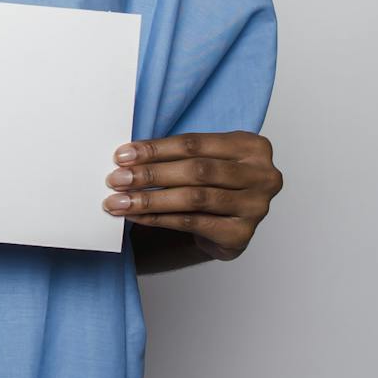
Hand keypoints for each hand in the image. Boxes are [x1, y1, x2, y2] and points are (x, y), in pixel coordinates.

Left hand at [105, 131, 282, 259]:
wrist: (229, 224)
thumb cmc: (213, 182)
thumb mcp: (205, 158)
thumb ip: (177, 155)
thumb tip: (127, 158)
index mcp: (252, 146)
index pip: (194, 144)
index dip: (155, 149)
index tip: (122, 155)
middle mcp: (262, 176)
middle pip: (196, 171)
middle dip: (150, 175)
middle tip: (116, 179)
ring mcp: (255, 207)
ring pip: (194, 198)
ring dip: (150, 200)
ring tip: (120, 201)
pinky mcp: (242, 234)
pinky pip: (193, 223)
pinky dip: (160, 219)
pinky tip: (137, 216)